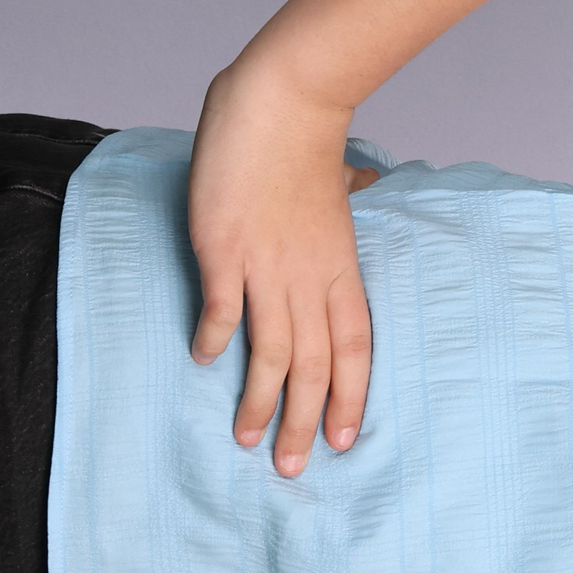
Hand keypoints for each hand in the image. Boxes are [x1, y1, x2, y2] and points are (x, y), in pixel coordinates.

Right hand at [186, 64, 380, 476]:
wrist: (282, 103)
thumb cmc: (307, 142)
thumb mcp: (343, 184)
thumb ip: (351, 197)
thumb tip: (367, 181)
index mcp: (341, 270)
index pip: (354, 349)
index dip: (349, 397)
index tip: (342, 441)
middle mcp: (309, 278)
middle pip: (315, 366)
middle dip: (305, 423)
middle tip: (294, 469)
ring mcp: (267, 266)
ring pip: (272, 352)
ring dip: (260, 401)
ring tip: (248, 438)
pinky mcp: (225, 250)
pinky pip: (223, 308)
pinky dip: (215, 338)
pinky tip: (205, 361)